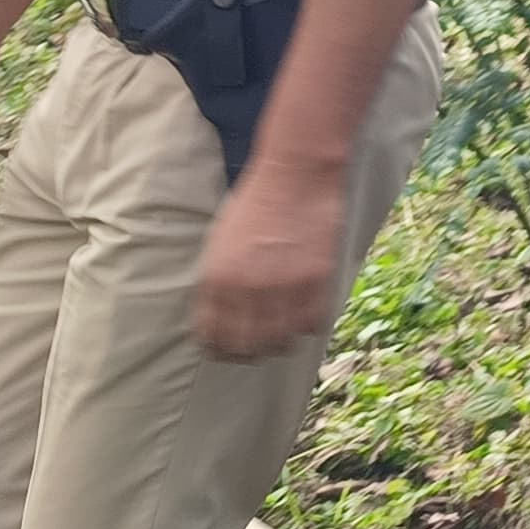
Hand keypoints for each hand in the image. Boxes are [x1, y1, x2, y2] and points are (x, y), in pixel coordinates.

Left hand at [194, 164, 349, 361]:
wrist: (296, 175)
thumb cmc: (255, 204)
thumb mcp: (219, 243)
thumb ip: (218, 282)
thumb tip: (221, 315)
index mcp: (216, 279)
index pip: (212, 335)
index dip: (218, 349)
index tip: (224, 351)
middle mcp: (247, 289)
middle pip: (246, 346)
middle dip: (248, 353)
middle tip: (253, 351)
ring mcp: (284, 286)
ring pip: (280, 340)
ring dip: (279, 343)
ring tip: (280, 338)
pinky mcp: (317, 280)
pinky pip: (312, 323)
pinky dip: (307, 326)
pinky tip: (304, 317)